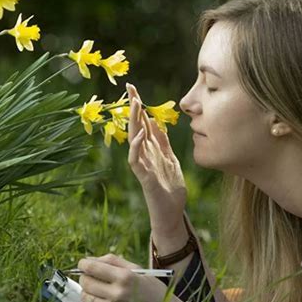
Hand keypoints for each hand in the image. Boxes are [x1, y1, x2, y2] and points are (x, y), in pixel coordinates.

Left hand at [78, 254, 180, 301]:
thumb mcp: (137, 270)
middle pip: (86, 282)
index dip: (83, 264)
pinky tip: (102, 300)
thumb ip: (113, 261)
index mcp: (125, 277)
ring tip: (96, 289)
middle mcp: (118, 294)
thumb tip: (90, 259)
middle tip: (90, 276)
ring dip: (87, 291)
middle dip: (85, 277)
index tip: (83, 263)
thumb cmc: (152, 290)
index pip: (92, 267)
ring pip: (85, 298)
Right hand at [126, 83, 186, 239]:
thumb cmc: (171, 188)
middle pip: (136, 126)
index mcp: (151, 149)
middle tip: (130, 88)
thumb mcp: (170, 159)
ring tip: (135, 104)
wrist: (172, 213)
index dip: (138, 106)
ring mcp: (143, 165)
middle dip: (133, 107)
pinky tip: (140, 133)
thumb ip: (163, 142)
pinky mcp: (144, 177)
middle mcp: (144, 154)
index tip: (134, 89)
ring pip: (133, 139)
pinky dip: (136, 146)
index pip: (143, 122)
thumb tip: (157, 122)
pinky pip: (136, 160)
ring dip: (134, 122)